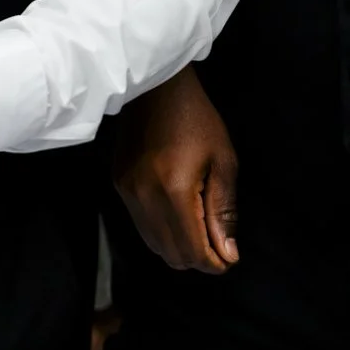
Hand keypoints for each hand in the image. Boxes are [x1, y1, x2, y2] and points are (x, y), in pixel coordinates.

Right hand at [112, 65, 240, 272]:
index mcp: (173, 190)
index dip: (215, 263)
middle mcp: (143, 197)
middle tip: (220, 244)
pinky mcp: (119, 184)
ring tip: (201, 230)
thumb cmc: (197, 119)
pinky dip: (162, 232)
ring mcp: (127, 192)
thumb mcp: (223, 162)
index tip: (230, 257)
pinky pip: (141, 225)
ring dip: (179, 247)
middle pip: (171, 254)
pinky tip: (179, 215)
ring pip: (153, 244)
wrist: (155, 87)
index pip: (193, 250)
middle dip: (198, 258)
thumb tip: (227, 253)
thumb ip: (223, 211)